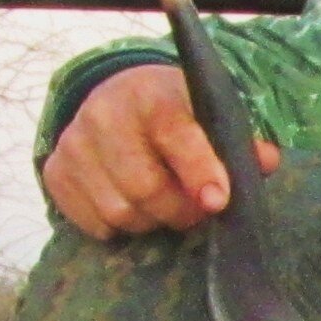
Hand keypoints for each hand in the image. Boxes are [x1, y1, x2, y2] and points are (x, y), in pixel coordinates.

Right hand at [41, 62, 280, 239]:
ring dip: (151, 221)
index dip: (198, 169)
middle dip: (180, 210)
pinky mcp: (55, 171)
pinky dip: (119, 226)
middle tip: (198, 209)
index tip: (217, 200)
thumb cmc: (178, 114)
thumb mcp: (210, 114)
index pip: (175, 134)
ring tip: (163, 203)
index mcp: (150, 95)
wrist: (117, 98)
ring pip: (120, 211)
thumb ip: (240, 140)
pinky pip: (94, 222)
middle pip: (145, 187)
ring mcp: (74, 144)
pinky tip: (132, 204)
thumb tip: (265, 160)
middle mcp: (104, 114)